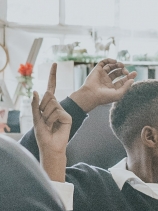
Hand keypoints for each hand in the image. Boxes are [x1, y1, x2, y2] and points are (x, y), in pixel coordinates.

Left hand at [31, 63, 70, 181]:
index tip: (54, 64)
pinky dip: (51, 120)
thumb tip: (36, 91)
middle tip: (44, 121)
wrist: (51, 146)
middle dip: (41, 108)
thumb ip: (35, 105)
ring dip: (45, 116)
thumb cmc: (43, 134)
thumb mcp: (35, 118)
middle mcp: (58, 106)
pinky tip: (55, 126)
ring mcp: (64, 111)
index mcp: (49, 105)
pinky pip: (56, 112)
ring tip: (49, 125)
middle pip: (48, 96)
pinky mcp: (68, 117)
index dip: (52, 76)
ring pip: (51, 105)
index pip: (51, 88)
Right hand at [69, 58, 136, 111]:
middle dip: (123, 70)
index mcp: (113, 87)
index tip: (134, 73)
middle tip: (126, 71)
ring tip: (121, 65)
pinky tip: (115, 61)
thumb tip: (132, 80)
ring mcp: (102, 75)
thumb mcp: (119, 94)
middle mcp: (107, 81)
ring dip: (118, 64)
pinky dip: (109, 60)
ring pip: (111, 67)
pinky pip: (103, 62)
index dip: (129, 76)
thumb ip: (126, 87)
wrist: (91, 95)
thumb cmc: (104, 97)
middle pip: (118, 72)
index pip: (123, 80)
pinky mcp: (97, 70)